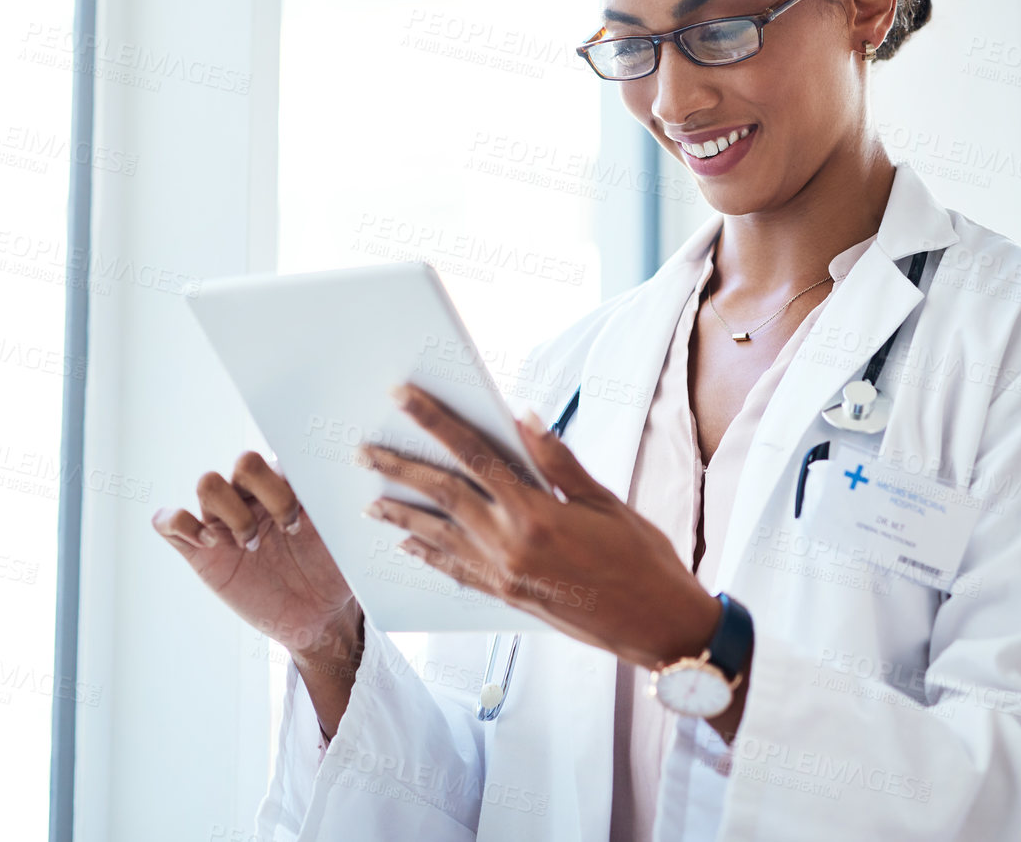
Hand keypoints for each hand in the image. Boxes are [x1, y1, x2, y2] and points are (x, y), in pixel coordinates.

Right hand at [152, 451, 361, 698]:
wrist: (318, 616)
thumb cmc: (332, 570)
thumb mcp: (344, 536)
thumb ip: (336, 504)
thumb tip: (342, 480)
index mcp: (286, 483)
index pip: (281, 452)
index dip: (291, 477)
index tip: (307, 514)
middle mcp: (252, 496)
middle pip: (243, 462)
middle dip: (268, 494)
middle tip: (287, 530)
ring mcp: (223, 521)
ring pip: (208, 482)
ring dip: (233, 513)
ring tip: (251, 546)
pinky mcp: (200, 552)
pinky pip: (167, 521)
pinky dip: (180, 524)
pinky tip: (211, 544)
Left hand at [358, 383, 721, 672]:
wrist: (658, 625)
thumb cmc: (642, 558)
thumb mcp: (605, 501)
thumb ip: (558, 461)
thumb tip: (523, 416)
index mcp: (536, 512)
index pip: (472, 454)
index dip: (434, 421)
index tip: (402, 396)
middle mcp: (511, 544)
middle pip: (442, 494)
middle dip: (398, 469)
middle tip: (362, 451)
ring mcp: (505, 575)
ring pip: (438, 537)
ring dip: (400, 515)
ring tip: (368, 502)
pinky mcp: (507, 597)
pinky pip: (456, 572)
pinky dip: (428, 556)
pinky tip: (407, 546)